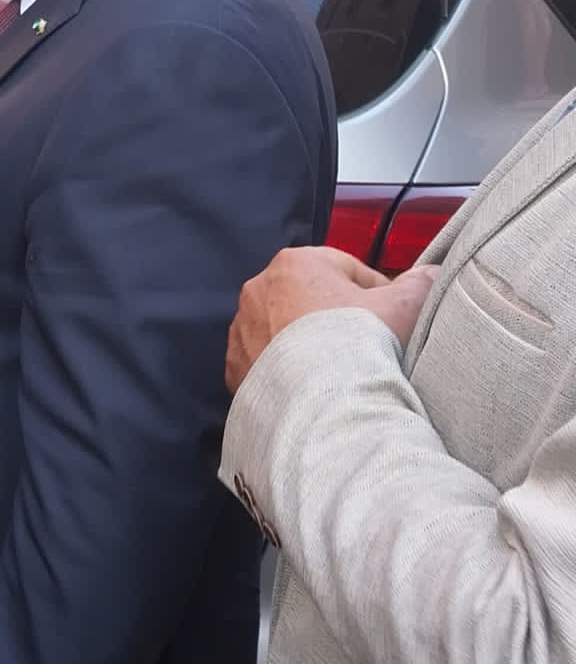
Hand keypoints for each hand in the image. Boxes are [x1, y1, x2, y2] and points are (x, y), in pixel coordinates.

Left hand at [225, 246, 439, 394]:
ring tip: (338, 369)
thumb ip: (419, 284)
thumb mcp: (403, 306)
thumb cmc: (358, 343)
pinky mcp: (233, 366)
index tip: (391, 319)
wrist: (319, 401)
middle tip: (365, 346)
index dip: (376, 294)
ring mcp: (241, 328)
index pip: (346, 270)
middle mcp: (257, 289)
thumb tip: (430, 275)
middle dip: (337, 319)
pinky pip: (266, 362)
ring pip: (286, 331)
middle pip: (311, 300)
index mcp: (295, 262)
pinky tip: (312, 386)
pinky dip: (287, 371)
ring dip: (310, 344)